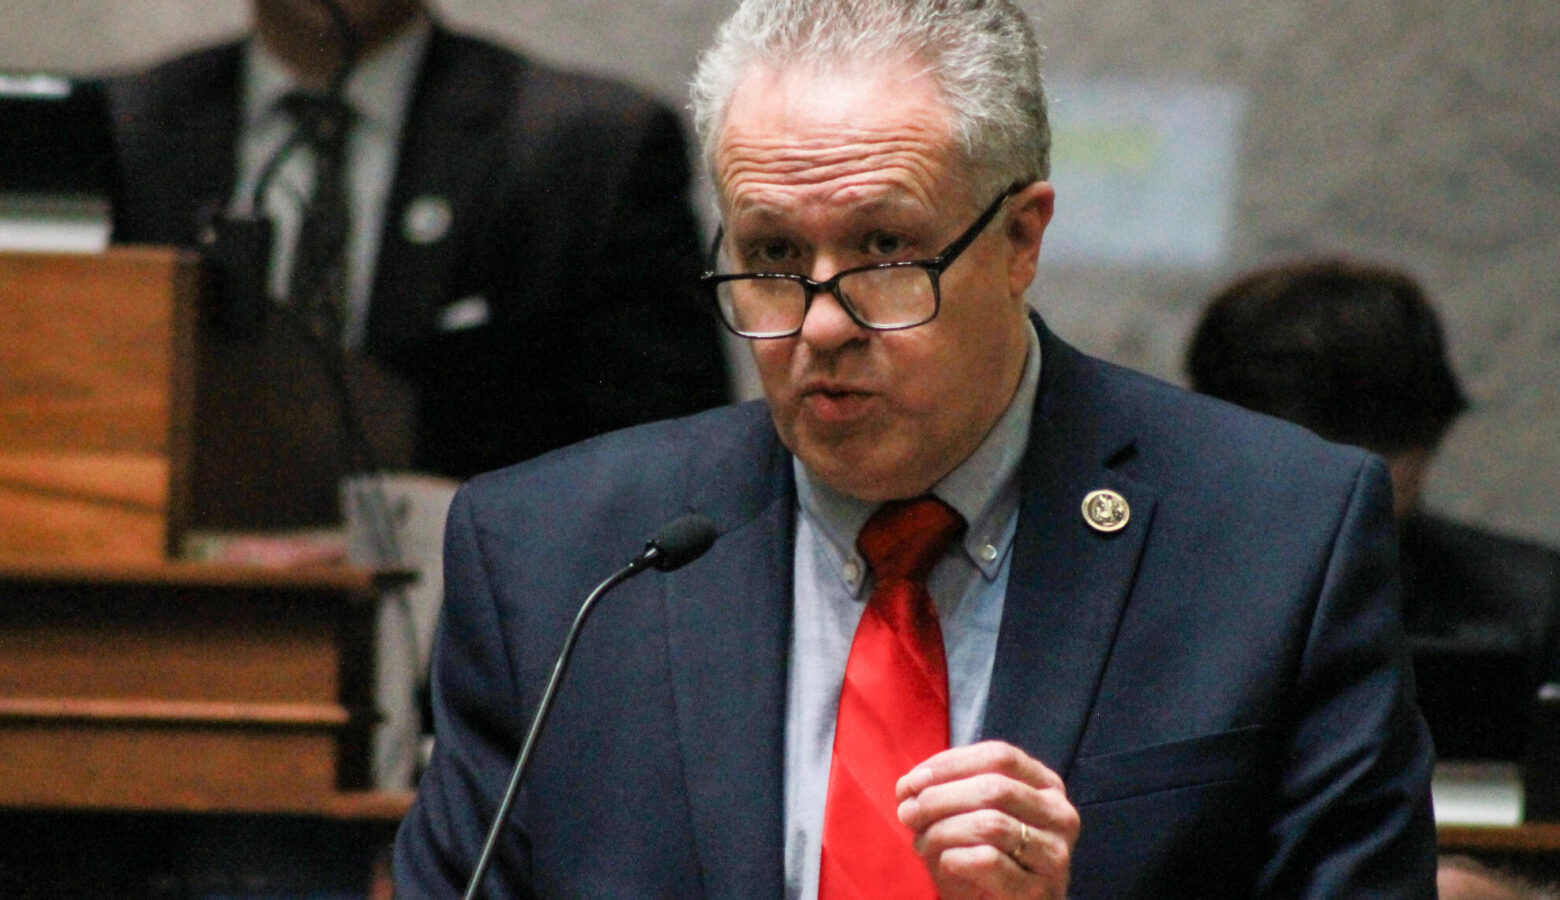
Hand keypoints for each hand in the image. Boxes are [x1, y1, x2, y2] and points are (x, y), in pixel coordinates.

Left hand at [895, 740, 1078, 899]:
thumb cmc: (982, 862)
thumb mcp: (965, 818)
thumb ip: (941, 794)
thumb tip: (908, 785)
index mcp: (1045, 786)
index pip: (999, 756)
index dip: (950, 764)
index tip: (911, 781)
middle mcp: (1060, 815)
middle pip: (994, 788)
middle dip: (939, 797)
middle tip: (907, 813)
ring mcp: (1055, 854)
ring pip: (991, 824)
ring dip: (942, 830)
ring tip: (920, 843)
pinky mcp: (1041, 890)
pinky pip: (989, 862)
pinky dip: (955, 858)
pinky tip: (944, 862)